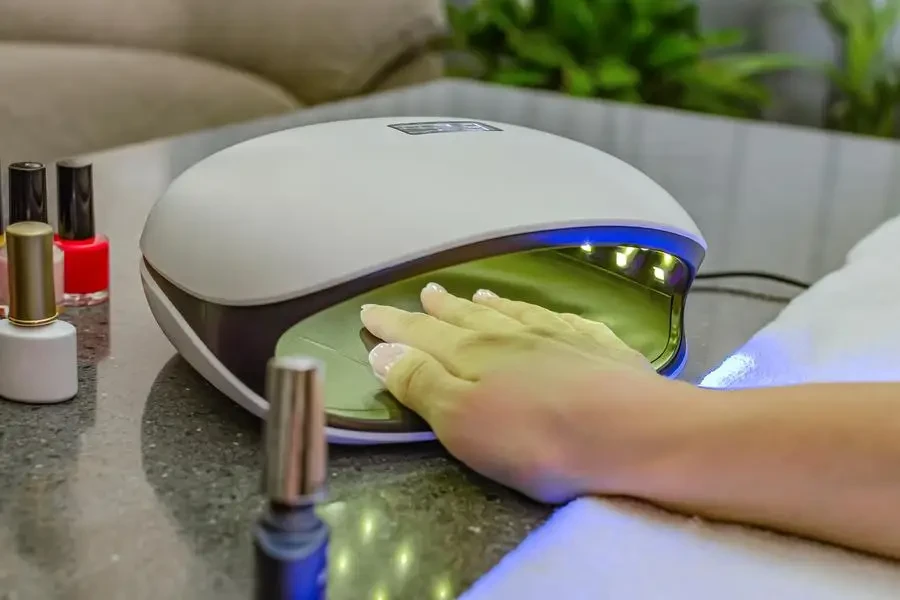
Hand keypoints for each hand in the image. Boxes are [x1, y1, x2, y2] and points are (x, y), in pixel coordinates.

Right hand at [360, 283, 661, 502]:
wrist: (634, 433)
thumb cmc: (537, 439)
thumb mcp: (462, 421)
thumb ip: (421, 384)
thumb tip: (384, 349)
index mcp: (473, 356)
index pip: (423, 335)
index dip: (395, 325)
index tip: (370, 310)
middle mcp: (513, 337)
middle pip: (468, 320)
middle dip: (441, 310)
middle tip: (426, 294)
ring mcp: (561, 339)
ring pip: (516, 315)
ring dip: (491, 308)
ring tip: (476, 298)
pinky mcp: (602, 350)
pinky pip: (565, 322)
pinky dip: (547, 315)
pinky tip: (550, 314)